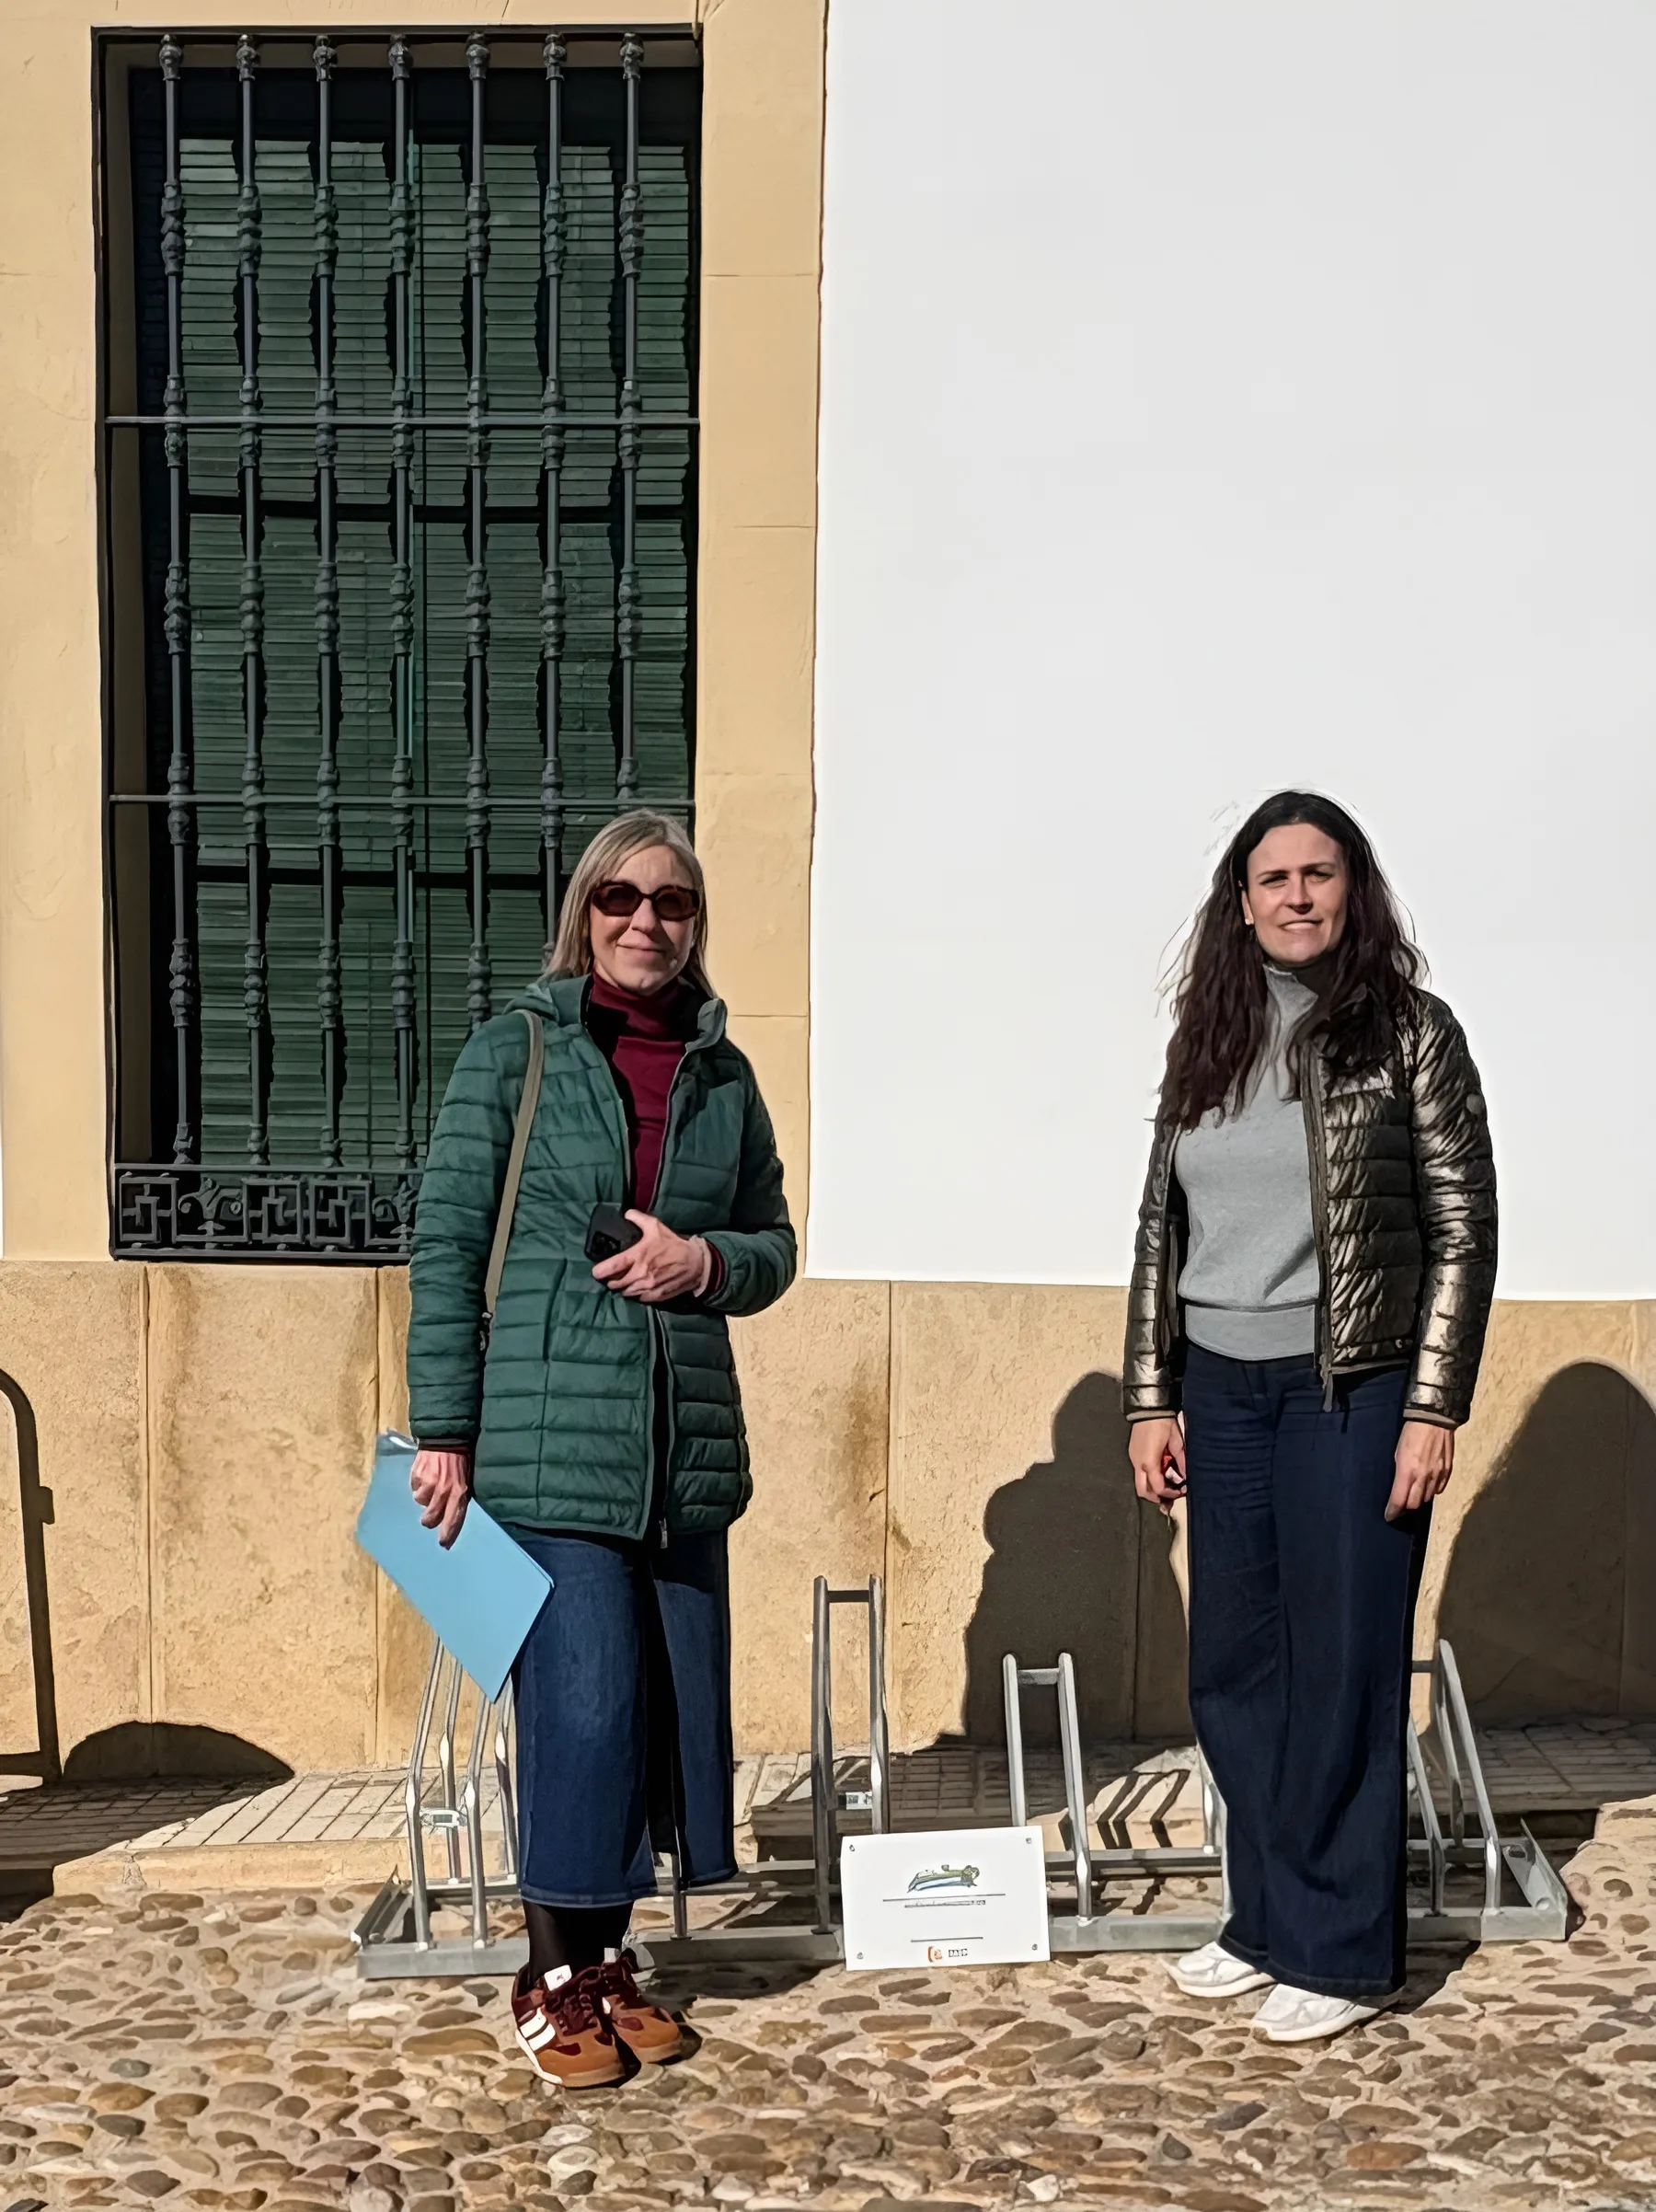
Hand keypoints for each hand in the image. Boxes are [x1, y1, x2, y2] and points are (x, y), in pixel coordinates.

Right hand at [410, 1448, 471, 1548]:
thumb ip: (458, 1496)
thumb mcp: (466, 1479)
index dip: (447, 1533)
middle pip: (431, 1517)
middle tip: (429, 1517)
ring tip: (430, 1483)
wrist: (447, 1437)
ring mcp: (429, 1482)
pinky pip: (414, 1487)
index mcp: (459, 1491)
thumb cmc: (460, 1460)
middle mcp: (444, 1489)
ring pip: (420, 1501)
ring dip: (424, 1496)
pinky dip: (418, 1484)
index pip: (453, 1518)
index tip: (443, 1544)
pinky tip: (425, 1474)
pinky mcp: (417, 1475)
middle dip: (429, 1520)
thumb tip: (450, 1516)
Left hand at [592, 1211, 709, 1303]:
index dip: (599, 1271)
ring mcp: (647, 1287)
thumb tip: (626, 1214)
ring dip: (624, 1288)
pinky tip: (640, 1286)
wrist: (695, 1263)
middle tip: (614, 1275)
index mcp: (637, 1256)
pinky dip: (637, 1294)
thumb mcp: (656, 1226)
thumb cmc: (673, 1244)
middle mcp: (640, 1274)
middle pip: (615, 1284)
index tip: (597, 1271)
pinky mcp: (655, 1296)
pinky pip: (639, 1299)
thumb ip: (638, 1218)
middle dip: (612, 1280)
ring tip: (626, 1281)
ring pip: (626, 1293)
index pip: (610, 1267)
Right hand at [1129, 1416, 1186, 1511]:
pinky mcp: (1133, 1454)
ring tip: (1164, 1490)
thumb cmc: (1163, 1423)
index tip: (1181, 1491)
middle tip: (1169, 1499)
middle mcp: (1138, 1463)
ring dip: (1151, 1489)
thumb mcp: (1177, 1442)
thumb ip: (1181, 1461)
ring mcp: (1134, 1459)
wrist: (1148, 1408)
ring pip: (1139, 1483)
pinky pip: (1139, 1472)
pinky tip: (1158, 1475)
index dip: (1170, 1493)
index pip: (1158, 1488)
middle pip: (1143, 1491)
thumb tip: (1185, 1475)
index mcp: (1149, 1462)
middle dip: (1156, 1498)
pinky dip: (1148, 1478)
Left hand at [1386, 1420, 1453, 1521]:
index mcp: (1407, 1471)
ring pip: (1427, 1498)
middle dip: (1405, 1507)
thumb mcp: (1398, 1453)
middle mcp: (1423, 1476)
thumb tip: (1400, 1488)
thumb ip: (1400, 1473)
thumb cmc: (1411, 1433)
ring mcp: (1437, 1475)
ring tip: (1413, 1494)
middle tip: (1400, 1505)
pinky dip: (1431, 1491)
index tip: (1389, 1516)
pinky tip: (1426, 1486)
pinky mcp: (1447, 1472)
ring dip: (1419, 1499)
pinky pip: (1439, 1490)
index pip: (1399, 1500)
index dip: (1393, 1511)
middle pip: (1414, 1504)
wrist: (1434, 1420)